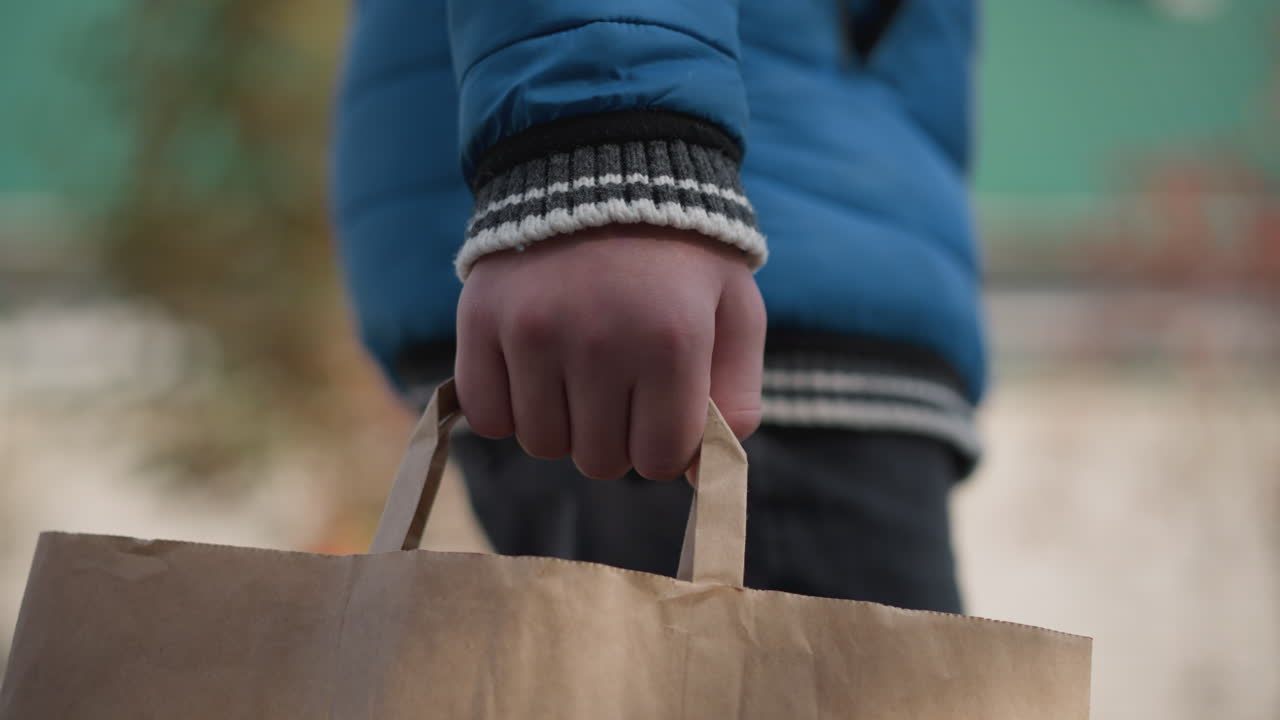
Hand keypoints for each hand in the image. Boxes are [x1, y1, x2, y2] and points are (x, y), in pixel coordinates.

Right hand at [455, 223, 765, 480]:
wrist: (603, 166)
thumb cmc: (682, 255)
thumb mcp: (736, 312)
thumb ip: (737, 399)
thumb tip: (697, 472)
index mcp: (672, 342)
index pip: (659, 460)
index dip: (665, 443)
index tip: (664, 404)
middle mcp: (599, 341)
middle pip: (598, 460)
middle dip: (616, 435)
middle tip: (621, 382)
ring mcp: (533, 332)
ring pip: (543, 443)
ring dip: (564, 421)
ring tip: (579, 367)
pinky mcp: (481, 322)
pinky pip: (488, 417)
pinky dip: (509, 407)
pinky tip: (534, 369)